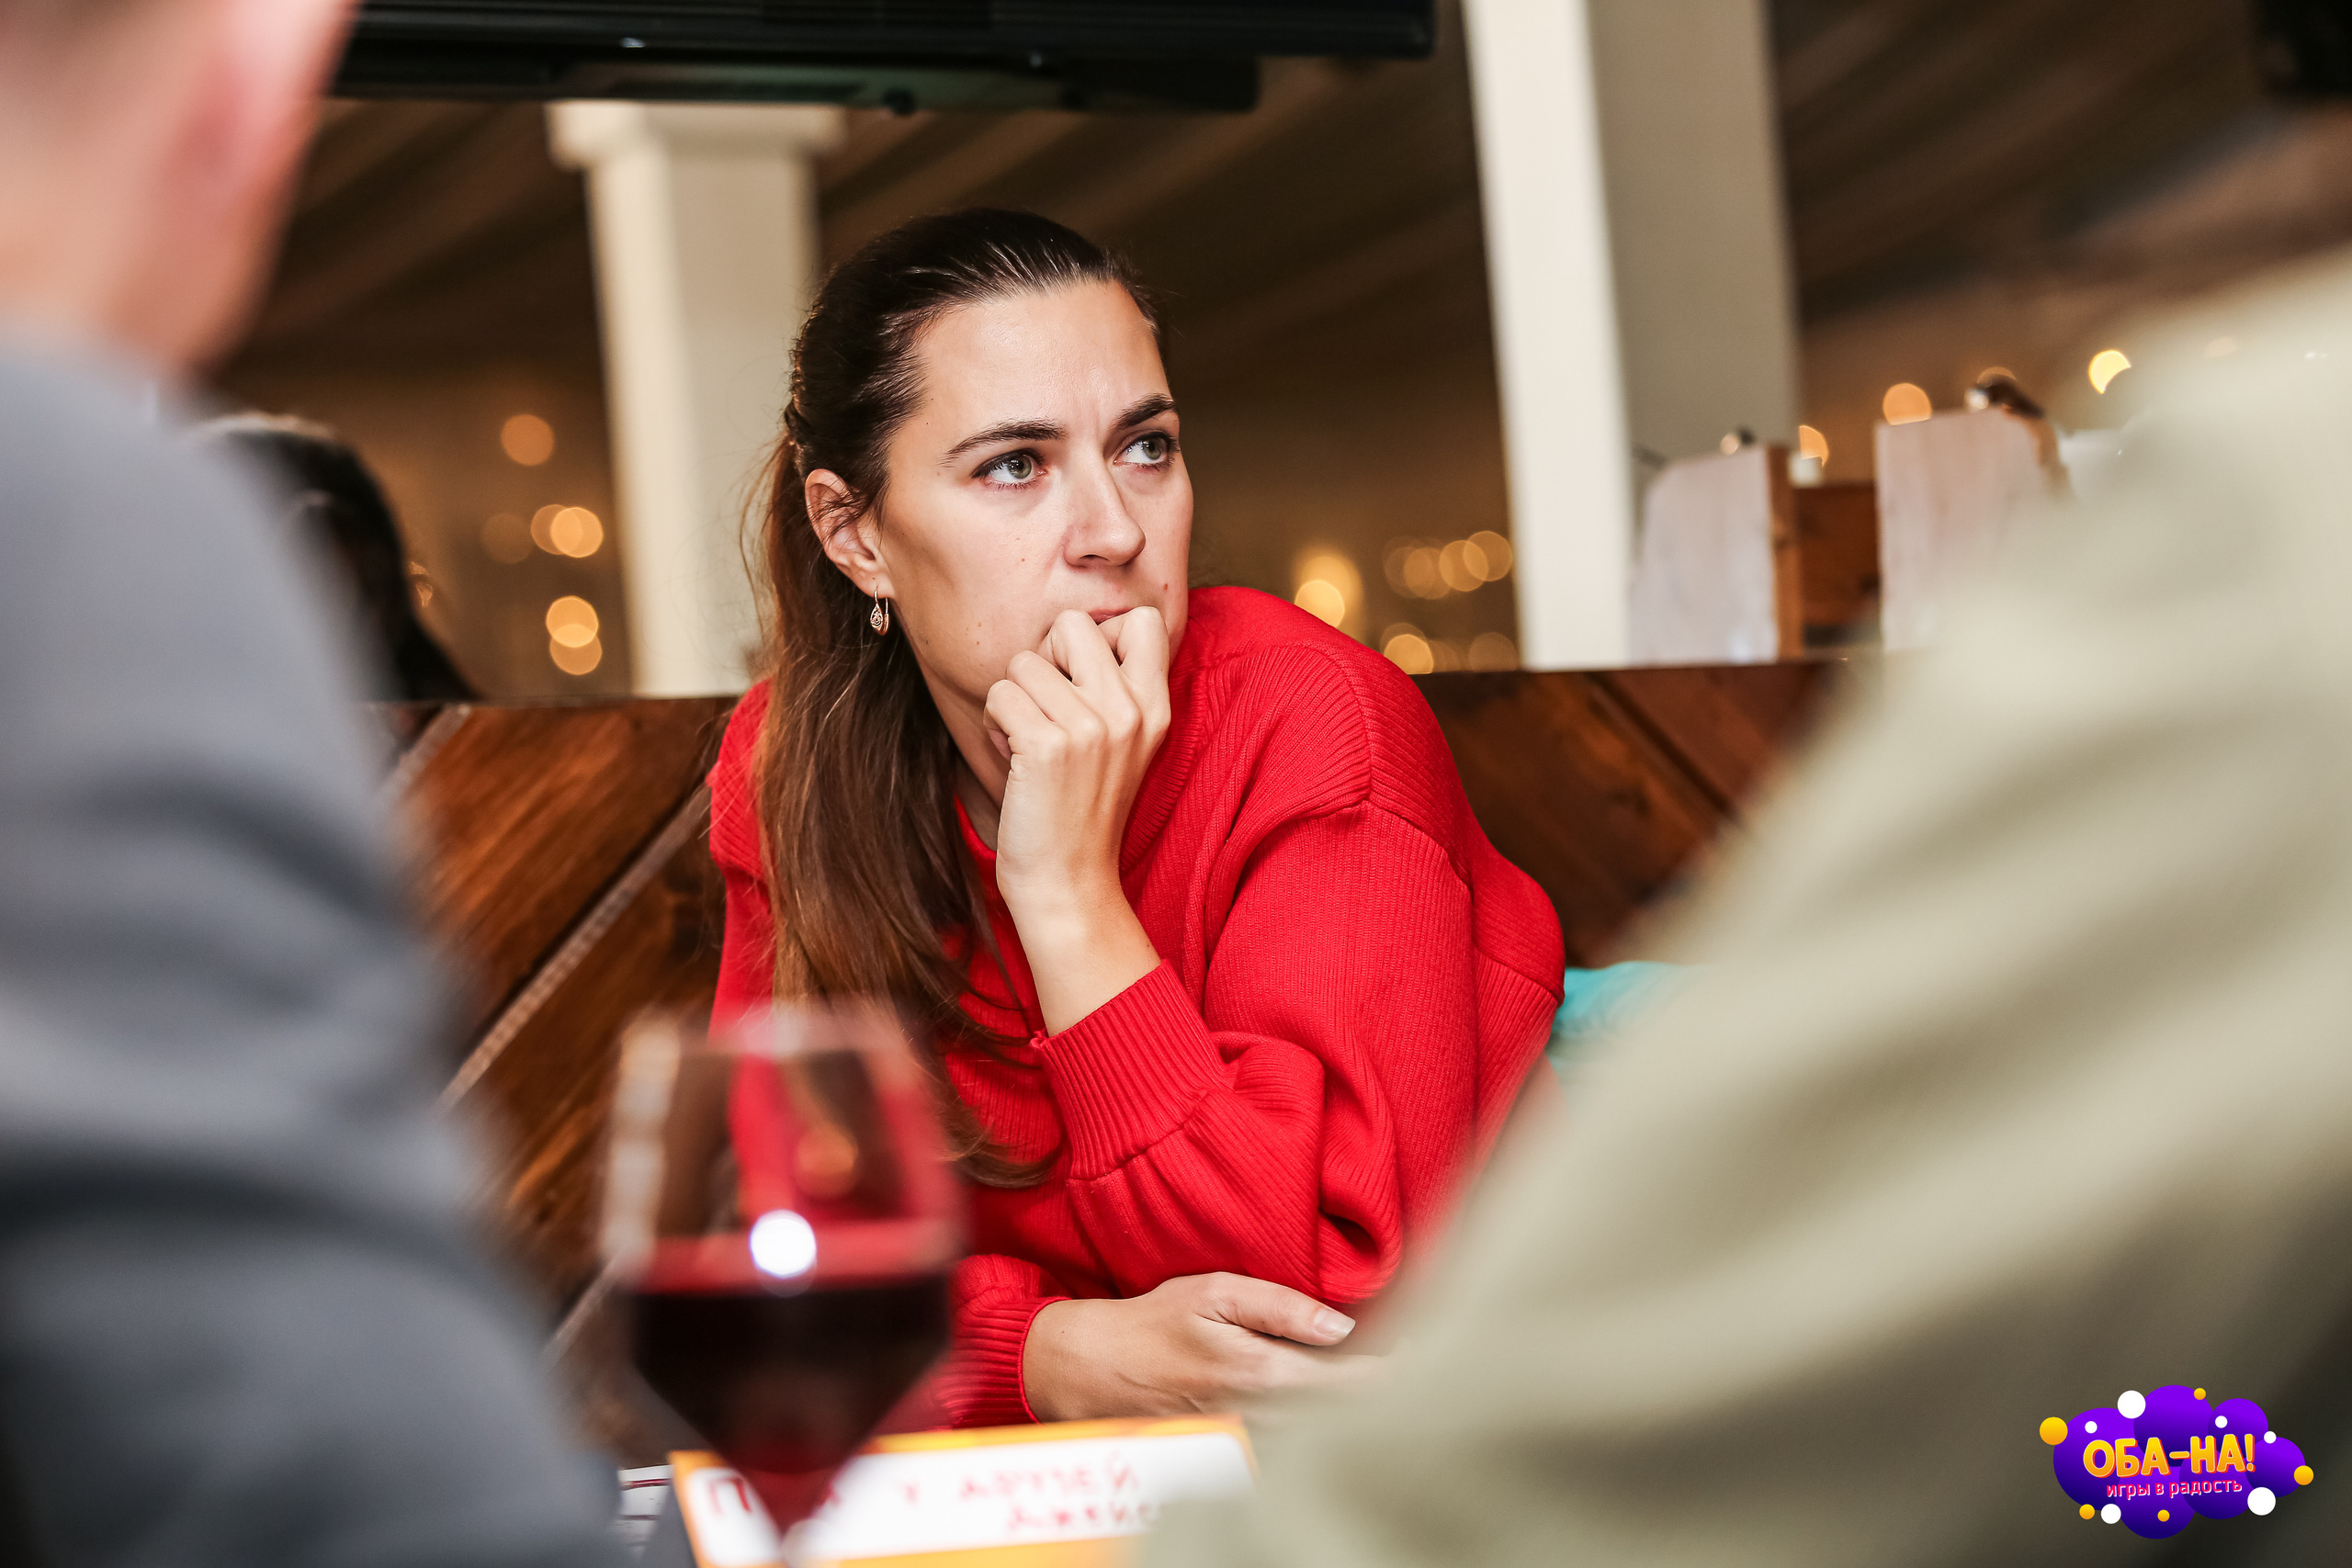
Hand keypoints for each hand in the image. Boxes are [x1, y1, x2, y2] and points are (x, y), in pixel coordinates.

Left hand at [984, 608, 1172, 1031]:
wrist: (1069, 883)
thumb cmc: (1082, 810)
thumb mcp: (1123, 745)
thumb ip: (1114, 688)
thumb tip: (1070, 632)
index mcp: (1157, 707)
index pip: (1139, 619)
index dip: (1098, 635)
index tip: (1081, 678)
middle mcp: (1131, 711)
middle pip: (1073, 623)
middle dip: (1044, 657)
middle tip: (1045, 705)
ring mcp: (1093, 727)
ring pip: (1024, 661)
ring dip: (1012, 699)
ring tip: (1027, 742)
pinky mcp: (1050, 746)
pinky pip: (1000, 694)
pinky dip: (994, 724)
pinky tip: (1013, 759)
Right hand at [1022, 1273, 1381, 1421]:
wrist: (1091, 1370)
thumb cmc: (1152, 1323)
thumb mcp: (1213, 1292)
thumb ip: (1282, 1307)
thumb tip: (1343, 1325)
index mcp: (1261, 1375)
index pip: (1353, 1385)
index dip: (1396, 1369)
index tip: (1419, 1344)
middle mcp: (1260, 1420)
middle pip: (1346, 1418)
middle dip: (1383, 1391)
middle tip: (1412, 1358)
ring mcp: (1248, 1445)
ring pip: (1323, 1437)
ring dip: (1354, 1411)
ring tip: (1377, 1377)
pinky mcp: (1235, 1456)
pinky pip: (1293, 1448)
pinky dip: (1319, 1428)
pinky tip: (1328, 1405)